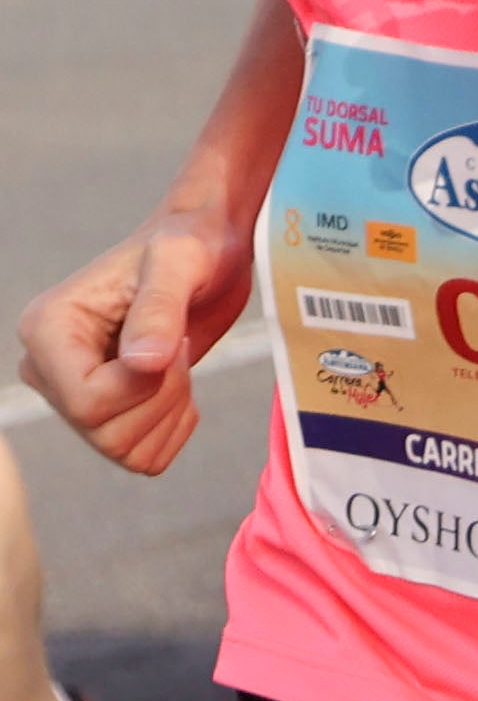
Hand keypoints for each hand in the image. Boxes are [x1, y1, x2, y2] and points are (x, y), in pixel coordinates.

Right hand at [21, 210, 254, 475]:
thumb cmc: (191, 243)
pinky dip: (173, 426)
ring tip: (177, 360)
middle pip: (103, 433)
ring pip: (122, 451)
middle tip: (179, 346)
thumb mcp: (181, 261)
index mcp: (47, 330)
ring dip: (168, 411)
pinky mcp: (106, 411)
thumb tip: (143, 364)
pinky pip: (142, 457)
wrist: (208, 248)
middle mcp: (47, 368)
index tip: (173, 339)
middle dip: (161, 397)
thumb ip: (159, 309)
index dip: (144, 386)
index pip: (86, 404)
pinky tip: (178, 382)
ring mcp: (73, 393)